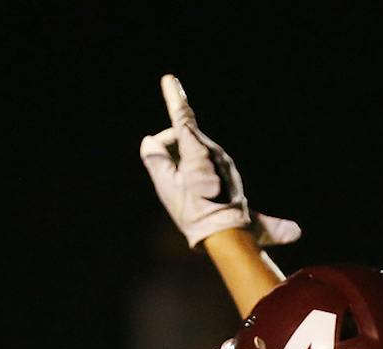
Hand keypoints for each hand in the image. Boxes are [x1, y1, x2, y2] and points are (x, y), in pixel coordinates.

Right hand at [138, 74, 300, 248]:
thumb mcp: (165, 186)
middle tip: (170, 180)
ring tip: (188, 195)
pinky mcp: (231, 175)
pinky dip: (198, 174)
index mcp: (197, 149)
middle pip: (185, 140)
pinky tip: (200, 193)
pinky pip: (208, 165)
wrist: (227, 235)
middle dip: (172, 153)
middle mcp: (215, 151)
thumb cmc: (193, 211)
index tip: (169, 79)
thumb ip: (155, 158)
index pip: (182, 117)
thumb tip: (152, 142)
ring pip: (196, 154)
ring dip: (186, 167)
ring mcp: (225, 163)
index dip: (173, 97)